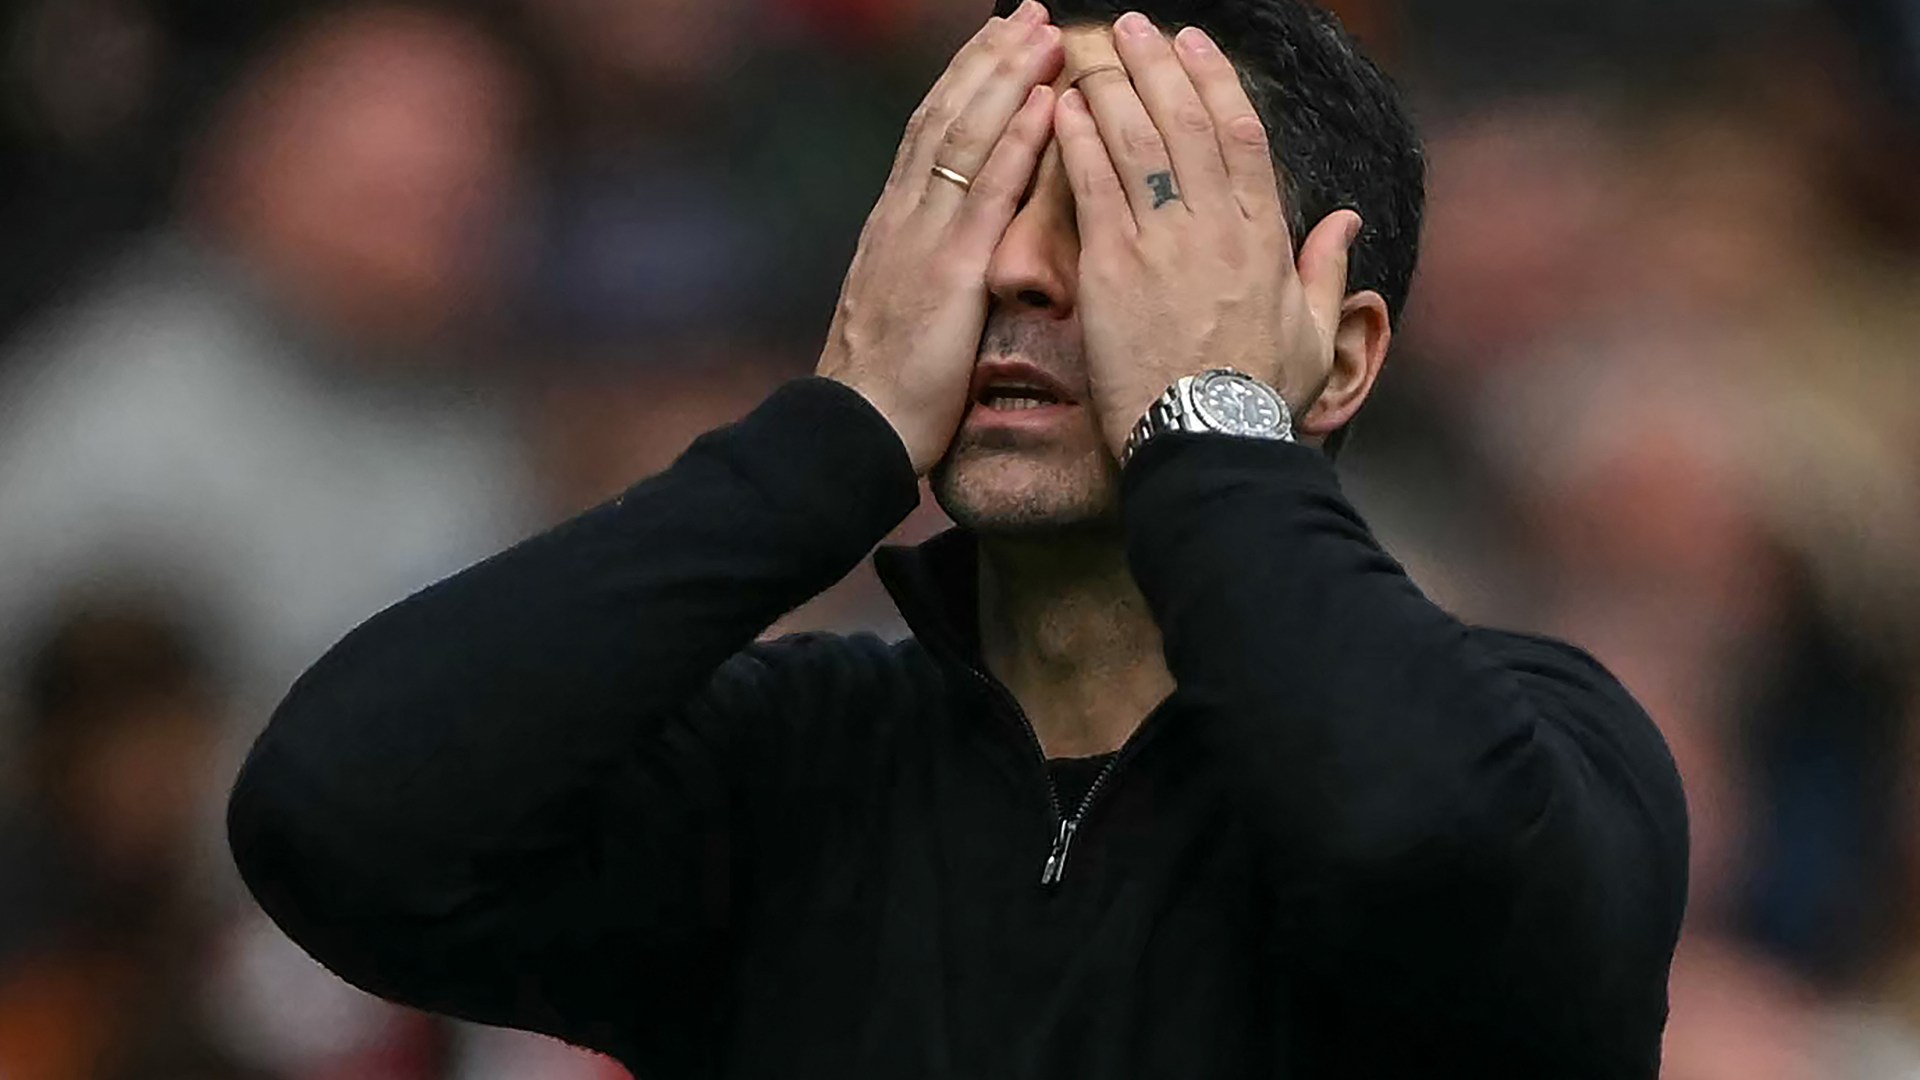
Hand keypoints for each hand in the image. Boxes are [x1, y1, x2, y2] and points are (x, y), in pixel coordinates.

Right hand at [816, 1, 1064, 474]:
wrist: (851, 429)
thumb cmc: (882, 387)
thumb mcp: (899, 310)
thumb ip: (920, 270)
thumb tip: (942, 252)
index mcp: (894, 225)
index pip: (931, 133)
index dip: (965, 82)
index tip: (998, 41)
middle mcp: (904, 217)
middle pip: (947, 117)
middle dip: (989, 59)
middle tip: (1029, 12)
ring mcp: (922, 238)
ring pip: (965, 139)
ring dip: (1007, 80)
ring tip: (1043, 33)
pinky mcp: (947, 272)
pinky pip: (987, 194)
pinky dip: (1015, 143)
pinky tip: (1043, 105)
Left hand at [1052, 15, 1362, 457]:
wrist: (1209, 445)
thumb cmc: (1259, 401)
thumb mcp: (1314, 335)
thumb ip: (1326, 270)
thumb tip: (1349, 219)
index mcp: (1266, 237)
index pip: (1242, 137)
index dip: (1217, 84)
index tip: (1197, 47)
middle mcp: (1216, 227)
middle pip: (1186, 123)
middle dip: (1159, 66)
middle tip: (1136, 26)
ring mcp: (1163, 243)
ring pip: (1137, 141)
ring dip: (1114, 87)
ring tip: (1094, 50)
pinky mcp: (1111, 268)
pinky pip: (1092, 186)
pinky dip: (1077, 141)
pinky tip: (1061, 108)